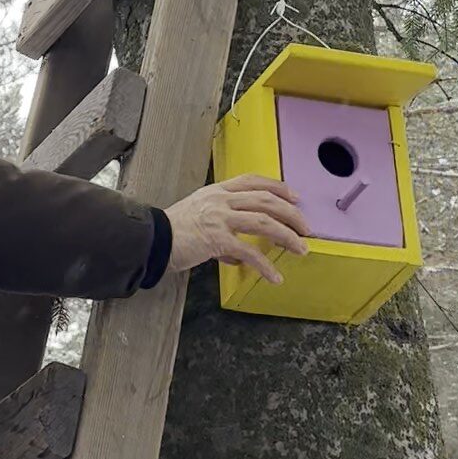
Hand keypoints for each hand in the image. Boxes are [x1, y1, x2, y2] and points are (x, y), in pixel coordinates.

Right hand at [165, 175, 309, 282]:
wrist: (151, 240)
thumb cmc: (172, 231)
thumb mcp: (197, 215)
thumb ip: (221, 228)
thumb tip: (239, 255)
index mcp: (216, 191)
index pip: (253, 181)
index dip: (278, 187)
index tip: (295, 196)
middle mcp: (220, 200)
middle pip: (266, 200)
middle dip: (292, 213)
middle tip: (306, 228)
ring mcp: (219, 218)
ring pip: (264, 222)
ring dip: (288, 236)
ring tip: (301, 248)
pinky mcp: (217, 240)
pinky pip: (249, 252)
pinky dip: (265, 266)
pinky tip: (274, 277)